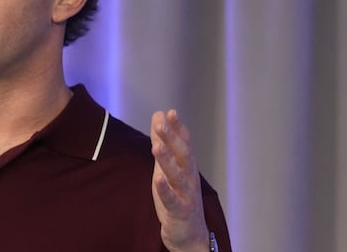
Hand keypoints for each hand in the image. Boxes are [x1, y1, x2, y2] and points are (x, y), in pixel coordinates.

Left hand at [150, 110, 208, 251]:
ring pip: (178, 175)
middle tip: (161, 124)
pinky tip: (158, 180)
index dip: (178, 128)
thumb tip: (158, 116)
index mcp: (187, 165)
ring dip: (168, 161)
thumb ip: (162, 142)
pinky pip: (173, 200)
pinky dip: (166, 190)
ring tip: (156, 147)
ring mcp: (186, 195)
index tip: (170, 112)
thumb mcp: (167, 166)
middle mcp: (190, 177)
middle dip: (172, 139)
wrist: (189, 233)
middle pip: (183, 155)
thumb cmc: (178, 196)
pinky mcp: (180, 212)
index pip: (185, 143)